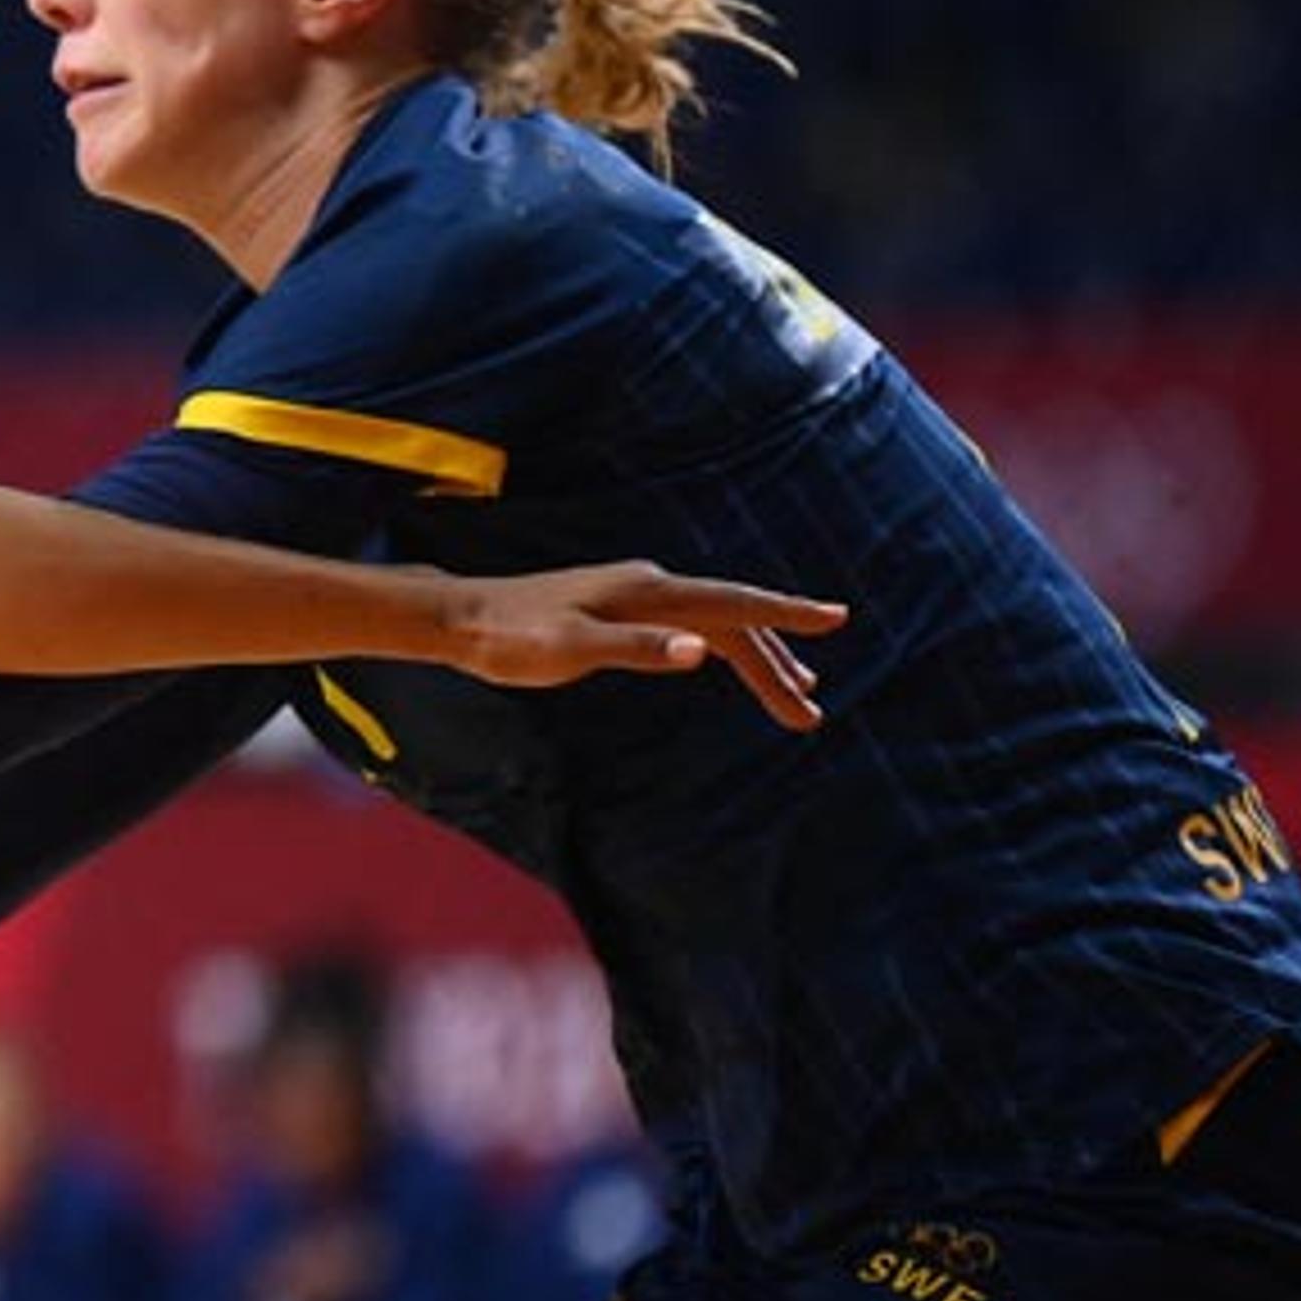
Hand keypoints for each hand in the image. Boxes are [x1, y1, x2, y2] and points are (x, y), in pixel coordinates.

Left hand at [447, 560, 846, 729]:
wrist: (462, 619)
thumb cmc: (510, 639)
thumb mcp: (569, 650)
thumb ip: (635, 650)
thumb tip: (699, 652)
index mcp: (648, 593)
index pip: (733, 605)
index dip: (788, 615)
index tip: (837, 618)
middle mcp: (650, 585)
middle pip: (732, 621)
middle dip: (777, 665)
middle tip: (810, 715)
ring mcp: (638, 594)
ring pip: (714, 624)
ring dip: (757, 658)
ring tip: (797, 694)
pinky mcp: (623, 608)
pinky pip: (691, 624)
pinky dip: (722, 646)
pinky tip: (729, 660)